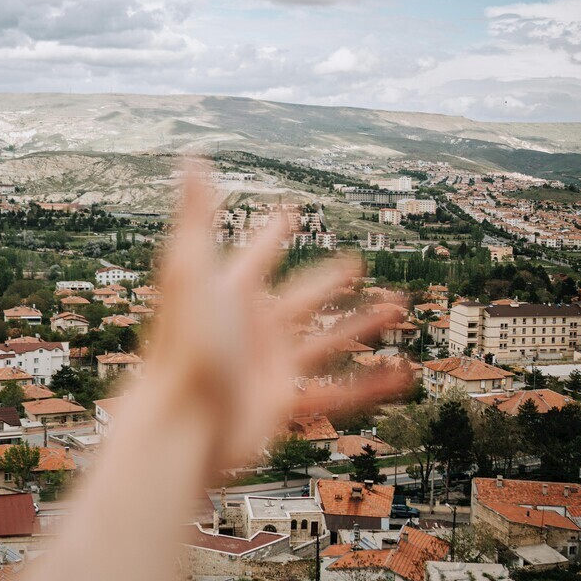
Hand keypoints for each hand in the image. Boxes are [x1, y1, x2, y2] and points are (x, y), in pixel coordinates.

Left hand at [149, 165, 405, 472]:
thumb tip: (192, 155)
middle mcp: (251, 328)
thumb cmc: (182, 346)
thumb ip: (197, 214)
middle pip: (301, 297)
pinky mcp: (281, 403)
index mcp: (230, 293)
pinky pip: (336, 393)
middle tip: (357, 263)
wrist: (178, 425)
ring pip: (326, 341)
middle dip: (328, 280)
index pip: (257, 253)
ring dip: (361, 325)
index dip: (273, 232)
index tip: (291, 212)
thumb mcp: (191, 270)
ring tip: (399, 309)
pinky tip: (401, 378)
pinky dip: (370, 386)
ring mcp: (268, 366)